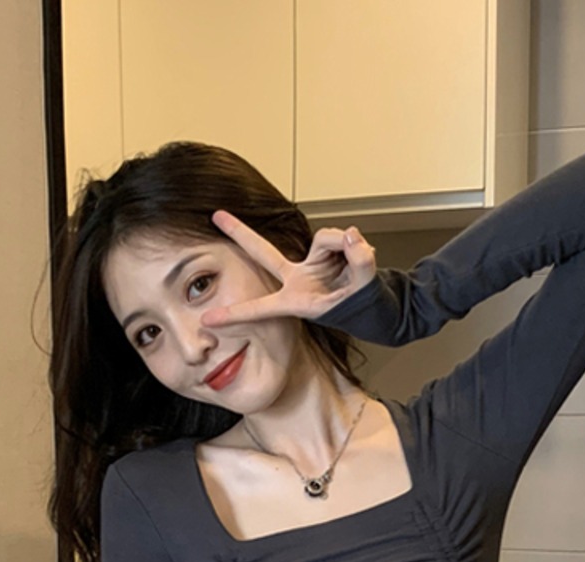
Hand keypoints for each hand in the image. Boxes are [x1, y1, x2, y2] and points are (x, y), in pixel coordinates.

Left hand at [202, 210, 376, 327]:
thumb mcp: (364, 291)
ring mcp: (310, 264)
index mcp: (298, 301)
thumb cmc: (364, 308)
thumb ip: (359, 262)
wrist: (376, 306)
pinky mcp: (323, 253)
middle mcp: (298, 280)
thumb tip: (350, 236)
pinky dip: (352, 244)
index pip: (261, 308)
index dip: (235, 314)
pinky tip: (359, 253)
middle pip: (264, 252)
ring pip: (325, 238)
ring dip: (346, 246)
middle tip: (216, 216)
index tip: (208, 321)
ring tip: (359, 260)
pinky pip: (338, 237)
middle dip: (240, 232)